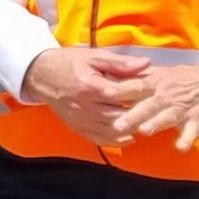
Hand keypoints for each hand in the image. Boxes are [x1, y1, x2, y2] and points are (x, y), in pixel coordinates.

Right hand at [22, 45, 154, 143]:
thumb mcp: (94, 57)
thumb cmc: (70, 63)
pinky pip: (99, 139)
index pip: (120, 93)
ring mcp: (80, 120)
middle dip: (138, 113)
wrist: (42, 76)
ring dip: (130, 129)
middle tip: (156, 109)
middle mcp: (84, 106)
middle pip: (117, 115)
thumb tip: (146, 64)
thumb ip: (121, 63)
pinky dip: (116, 141)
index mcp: (89, 86)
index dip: (139, 90)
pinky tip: (130, 138)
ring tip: (147, 124)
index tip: (154, 87)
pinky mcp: (77, 127)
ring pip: (110, 130)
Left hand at [115, 62, 198, 154]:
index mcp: (156, 83)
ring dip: (156, 123)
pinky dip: (187, 139)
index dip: (120, 90)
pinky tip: (181, 147)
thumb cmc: (183, 81)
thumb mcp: (161, 74)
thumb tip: (110, 79)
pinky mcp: (198, 121)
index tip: (104, 93)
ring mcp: (184, 108)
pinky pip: (192, 131)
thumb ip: (138, 79)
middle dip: (133, 115)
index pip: (135, 86)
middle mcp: (168, 95)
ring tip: (145, 131)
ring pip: (168, 116)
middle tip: (117, 125)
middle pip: (148, 105)